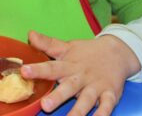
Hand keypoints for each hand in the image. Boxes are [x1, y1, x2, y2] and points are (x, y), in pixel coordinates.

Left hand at [20, 31, 139, 115]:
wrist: (117, 52)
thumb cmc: (86, 53)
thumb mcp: (66, 47)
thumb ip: (47, 44)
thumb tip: (29, 34)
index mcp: (68, 66)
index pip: (51, 67)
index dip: (37, 69)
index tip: (24, 71)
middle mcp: (81, 77)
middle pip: (68, 87)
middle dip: (57, 97)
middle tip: (45, 105)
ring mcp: (96, 87)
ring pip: (86, 101)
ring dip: (78, 112)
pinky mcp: (110, 95)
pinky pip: (106, 107)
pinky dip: (102, 114)